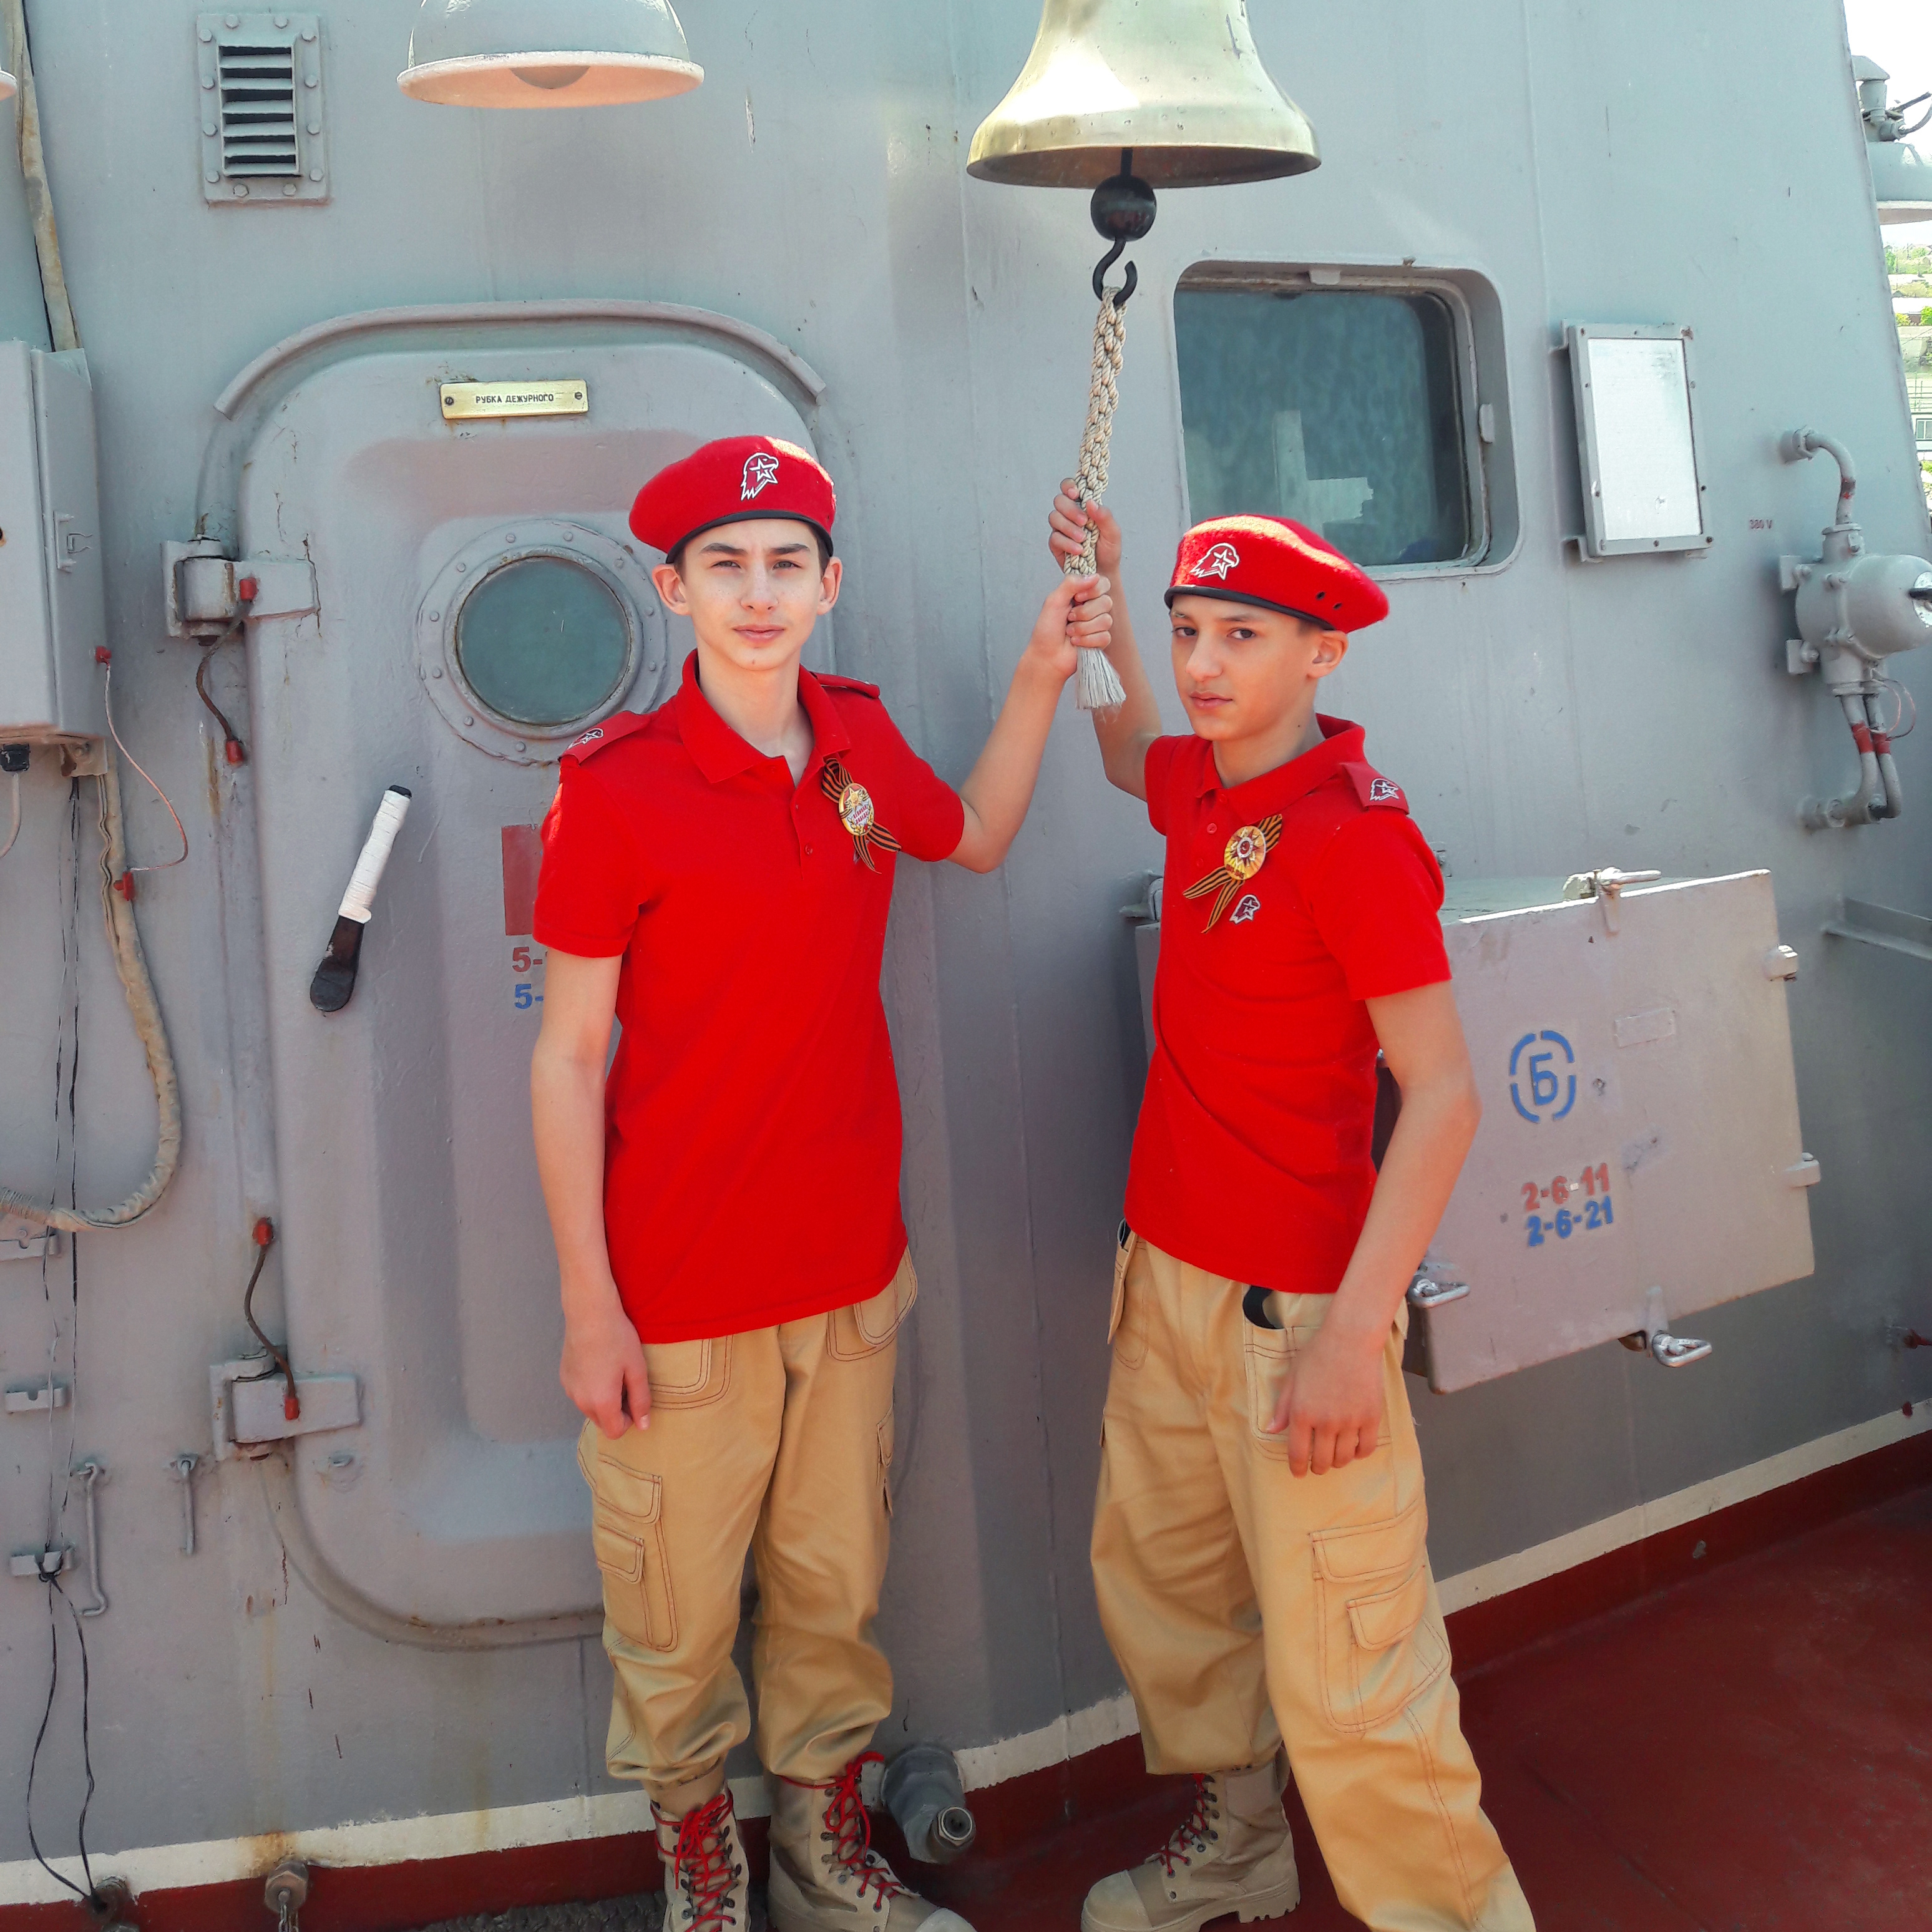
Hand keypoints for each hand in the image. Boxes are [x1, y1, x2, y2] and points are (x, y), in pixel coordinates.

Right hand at [560, 1275, 650, 1437]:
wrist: (589, 1313)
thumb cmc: (618, 1339)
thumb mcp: (637, 1370)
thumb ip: (641, 1401)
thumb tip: (644, 1426)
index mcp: (601, 1403)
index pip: (615, 1432)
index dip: (629, 1419)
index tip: (635, 1397)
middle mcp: (580, 1402)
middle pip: (602, 1421)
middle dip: (616, 1410)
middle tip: (626, 1381)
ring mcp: (569, 1390)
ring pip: (590, 1408)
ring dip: (603, 1399)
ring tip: (612, 1370)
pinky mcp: (563, 1377)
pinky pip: (580, 1393)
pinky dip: (591, 1388)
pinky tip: (598, 1363)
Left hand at [1026, 572, 1110, 682]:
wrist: (1046, 656)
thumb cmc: (1046, 630)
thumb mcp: (1054, 601)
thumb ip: (1071, 584)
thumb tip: (1094, 576)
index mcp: (1082, 594)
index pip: (1102, 583)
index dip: (1093, 591)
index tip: (1077, 598)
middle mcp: (1092, 607)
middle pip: (1106, 602)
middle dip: (1085, 613)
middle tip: (1069, 618)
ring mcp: (1098, 624)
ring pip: (1106, 620)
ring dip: (1083, 628)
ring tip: (1070, 632)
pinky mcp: (1101, 640)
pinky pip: (1105, 636)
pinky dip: (1087, 640)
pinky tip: (1077, 643)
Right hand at [1049, 479, 1121, 575]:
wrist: (1103, 574)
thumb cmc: (1108, 551)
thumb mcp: (1113, 533)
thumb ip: (1105, 516)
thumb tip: (1091, 502)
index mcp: (1084, 507)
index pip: (1070, 488)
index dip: (1069, 486)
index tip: (1076, 494)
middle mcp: (1070, 515)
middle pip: (1059, 501)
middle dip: (1070, 510)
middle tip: (1084, 522)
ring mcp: (1061, 529)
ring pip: (1054, 518)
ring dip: (1069, 527)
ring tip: (1083, 539)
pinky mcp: (1056, 545)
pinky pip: (1054, 538)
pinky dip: (1066, 543)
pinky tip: (1078, 550)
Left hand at [1266, 1324, 1386, 1475]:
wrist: (1351, 1339)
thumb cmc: (1318, 1354)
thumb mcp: (1293, 1377)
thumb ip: (1283, 1407)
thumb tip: (1271, 1430)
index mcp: (1302, 1413)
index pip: (1298, 1454)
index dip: (1297, 1468)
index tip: (1299, 1473)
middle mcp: (1325, 1422)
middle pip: (1322, 1461)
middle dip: (1318, 1468)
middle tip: (1317, 1465)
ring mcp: (1350, 1421)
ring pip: (1344, 1459)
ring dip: (1338, 1462)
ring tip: (1335, 1456)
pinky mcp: (1371, 1417)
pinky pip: (1366, 1449)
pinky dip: (1359, 1454)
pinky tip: (1354, 1448)